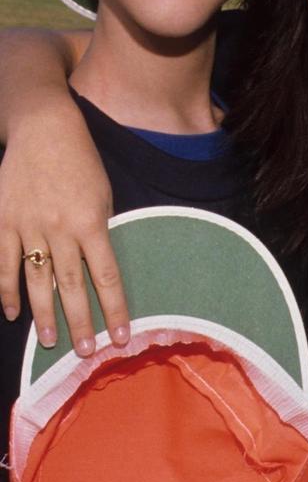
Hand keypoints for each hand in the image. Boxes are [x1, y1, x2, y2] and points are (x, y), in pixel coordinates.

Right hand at [0, 96, 129, 354]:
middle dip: (80, 322)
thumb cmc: (80, 160)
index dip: (115, 308)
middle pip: (72, 286)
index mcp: (91, 221)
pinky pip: (4, 263)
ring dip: (43, 314)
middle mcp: (59, 229)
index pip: (107, 275)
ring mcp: (28, 226)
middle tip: (85, 353)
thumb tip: (96, 266)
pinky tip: (11, 311)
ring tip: (49, 342)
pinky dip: (6, 289)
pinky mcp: (4, 221)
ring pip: (36, 280)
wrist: (43, 129)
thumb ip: (98, 229)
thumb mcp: (102, 193)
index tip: (122, 336)